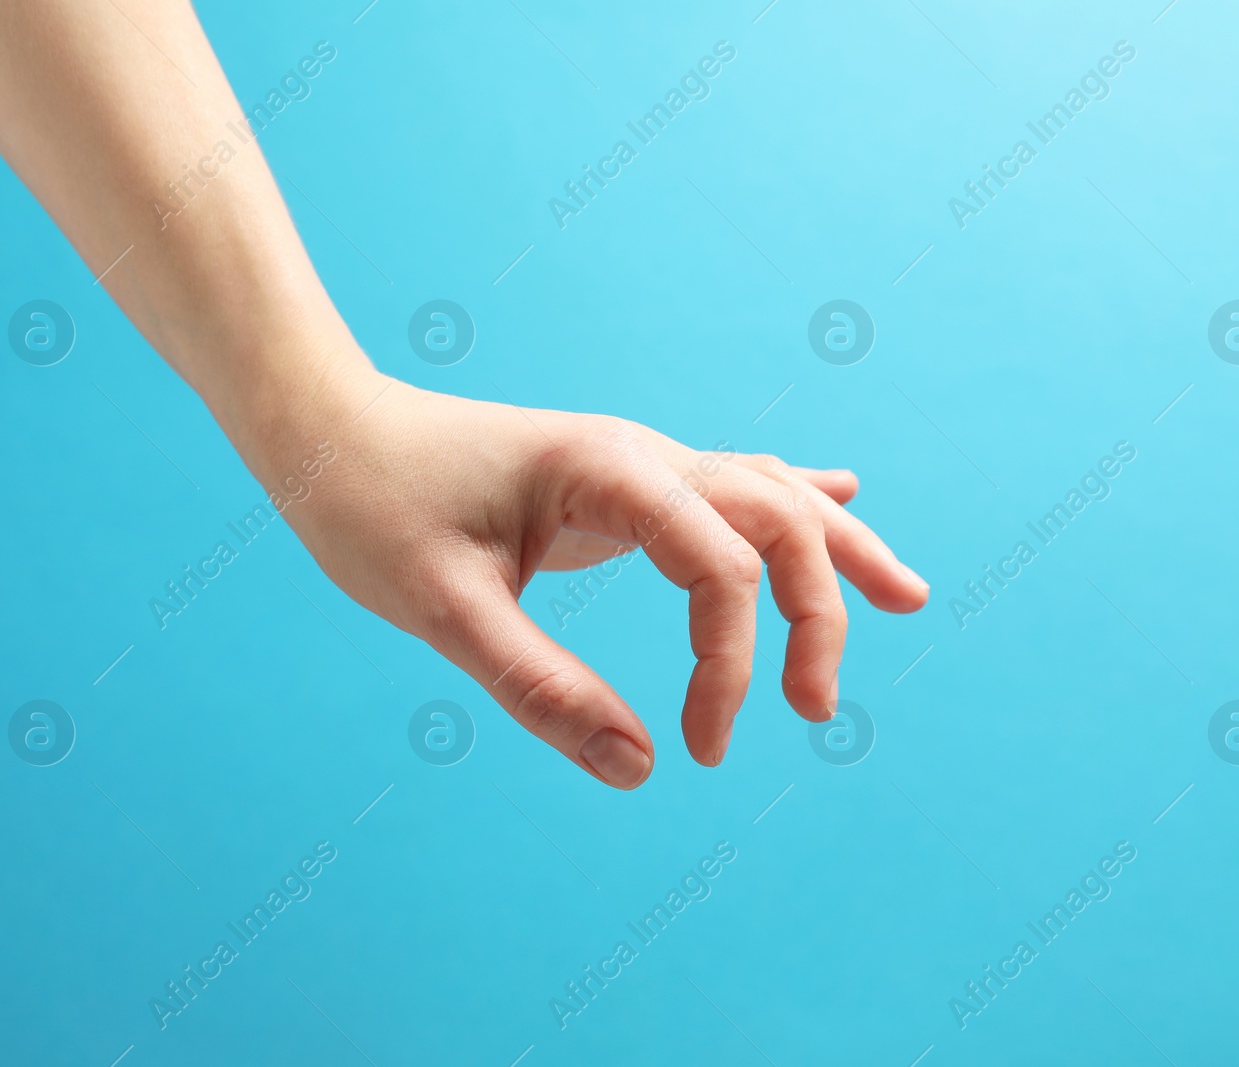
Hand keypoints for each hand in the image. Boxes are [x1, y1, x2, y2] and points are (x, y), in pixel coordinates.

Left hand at [252, 354, 929, 789]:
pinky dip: (795, 502)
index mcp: (609, 472)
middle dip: (820, 612)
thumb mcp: (440, 608)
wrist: (329, 428)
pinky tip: (842, 492)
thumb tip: (639, 769)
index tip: (704, 749)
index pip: (722, 567)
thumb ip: (538, 685)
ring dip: (839, 550)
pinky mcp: (623, 480)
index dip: (733, 665)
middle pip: (779, 519)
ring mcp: (638, 461)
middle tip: (816, 713)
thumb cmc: (371, 505)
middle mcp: (642, 455)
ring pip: (772, 494)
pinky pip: (733, 485)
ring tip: (909, 597)